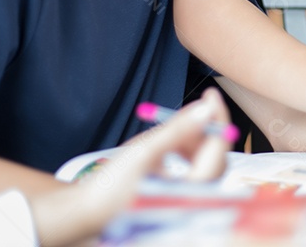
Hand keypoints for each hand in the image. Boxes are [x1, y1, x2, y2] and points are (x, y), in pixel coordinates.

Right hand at [32, 88, 231, 245]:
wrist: (88, 211)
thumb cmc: (111, 184)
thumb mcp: (145, 150)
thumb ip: (178, 129)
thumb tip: (206, 108)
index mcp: (191, 189)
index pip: (217, 147)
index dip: (217, 116)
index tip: (210, 93)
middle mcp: (196, 199)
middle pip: (216, 155)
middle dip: (207, 127)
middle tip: (195, 105)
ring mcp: (189, 200)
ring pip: (205, 161)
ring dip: (195, 139)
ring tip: (173, 125)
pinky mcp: (180, 197)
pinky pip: (194, 169)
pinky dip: (187, 152)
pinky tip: (170, 144)